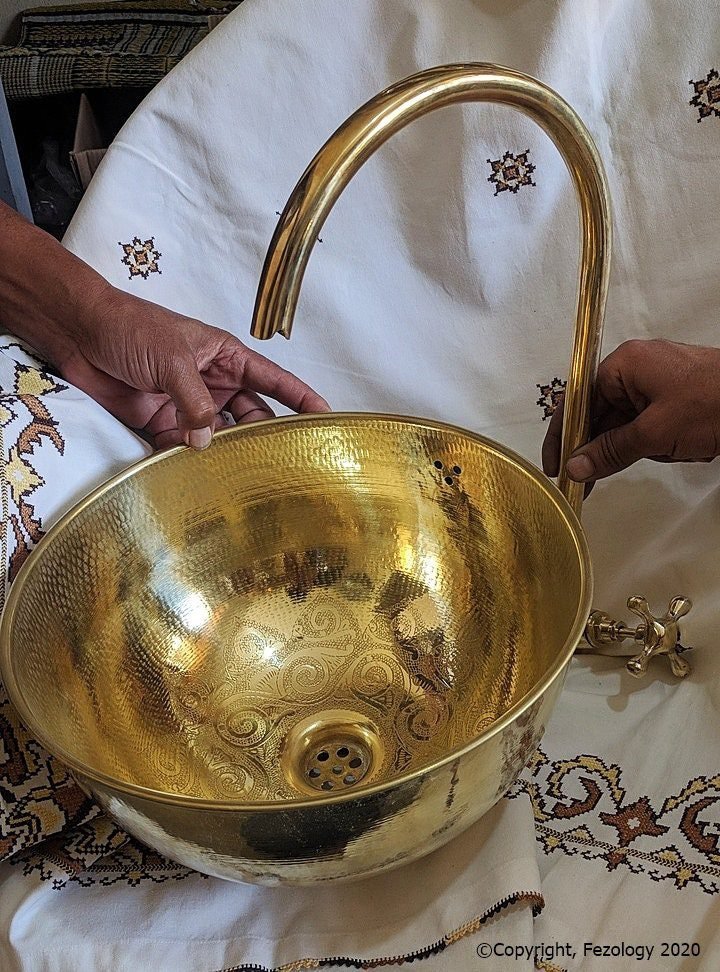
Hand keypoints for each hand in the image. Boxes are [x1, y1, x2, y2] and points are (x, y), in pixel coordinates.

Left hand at [0, 201, 327, 449]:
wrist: (78, 333)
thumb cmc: (131, 327)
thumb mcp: (172, 359)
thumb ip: (194, 402)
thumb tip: (208, 441)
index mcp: (226, 356)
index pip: (273, 380)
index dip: (301, 398)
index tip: (326, 416)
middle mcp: (212, 382)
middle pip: (250, 415)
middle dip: (264, 436)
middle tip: (281, 462)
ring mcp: (187, 403)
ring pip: (219, 436)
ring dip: (225, 453)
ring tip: (241, 476)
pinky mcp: (160, 421)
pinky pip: (183, 447)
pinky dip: (188, 460)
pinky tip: (196, 476)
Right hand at [542, 339, 719, 484]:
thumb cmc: (714, 403)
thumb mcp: (655, 433)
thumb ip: (610, 451)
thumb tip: (576, 467)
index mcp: (624, 364)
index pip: (577, 401)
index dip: (563, 435)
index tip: (556, 467)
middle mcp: (636, 369)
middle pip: (599, 414)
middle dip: (604, 446)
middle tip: (590, 482)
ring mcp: (657, 383)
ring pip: (625, 424)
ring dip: (638, 447)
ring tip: (665, 452)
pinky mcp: (674, 398)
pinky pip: (648, 425)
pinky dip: (655, 443)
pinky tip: (675, 450)